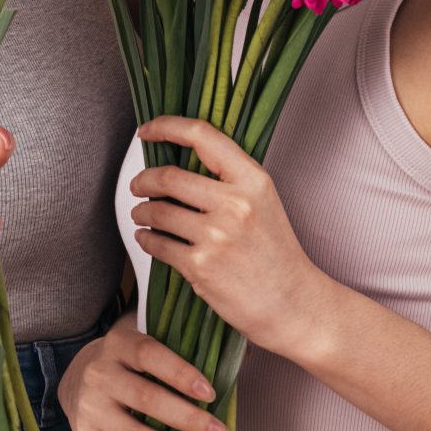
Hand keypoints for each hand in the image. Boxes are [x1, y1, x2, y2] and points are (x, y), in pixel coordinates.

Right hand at [60, 314, 228, 430]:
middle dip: (189, 421)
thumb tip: (239, 353)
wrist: (74, 377)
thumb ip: (182, 343)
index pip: (150, 355)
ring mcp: (91, 408)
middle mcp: (100, 374)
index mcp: (120, 344)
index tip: (211, 394)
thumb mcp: (144, 338)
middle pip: (146, 399)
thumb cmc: (128, 360)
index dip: (181, 373)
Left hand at [130, 117, 331, 359]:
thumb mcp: (263, 202)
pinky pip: (157, 244)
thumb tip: (180, 159)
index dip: (167, 127)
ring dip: (141, 212)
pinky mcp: (200, 266)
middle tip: (137, 186)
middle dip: (143, 181)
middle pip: (169, 176)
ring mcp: (217, 236)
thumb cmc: (276, 253)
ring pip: (157, 211)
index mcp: (253, 180)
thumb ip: (228, 179)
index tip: (146, 132)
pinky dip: (145, 239)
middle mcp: (235, 204)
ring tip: (142, 215)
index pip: (202, 136)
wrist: (293, 303)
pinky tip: (148, 238)